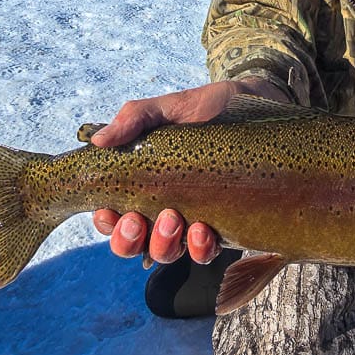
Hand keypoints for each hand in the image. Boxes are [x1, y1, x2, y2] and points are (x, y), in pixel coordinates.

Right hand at [91, 78, 288, 263]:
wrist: (254, 102)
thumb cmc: (205, 107)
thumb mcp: (167, 107)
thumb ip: (134, 119)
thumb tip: (99, 141)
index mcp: (143, 183)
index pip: (112, 215)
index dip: (106, 221)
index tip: (109, 210)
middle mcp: (162, 207)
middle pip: (132, 243)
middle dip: (129, 240)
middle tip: (139, 219)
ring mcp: (191, 219)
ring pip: (165, 253)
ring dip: (163, 244)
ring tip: (174, 219)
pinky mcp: (222, 225)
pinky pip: (204, 252)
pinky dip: (200, 247)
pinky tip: (204, 228)